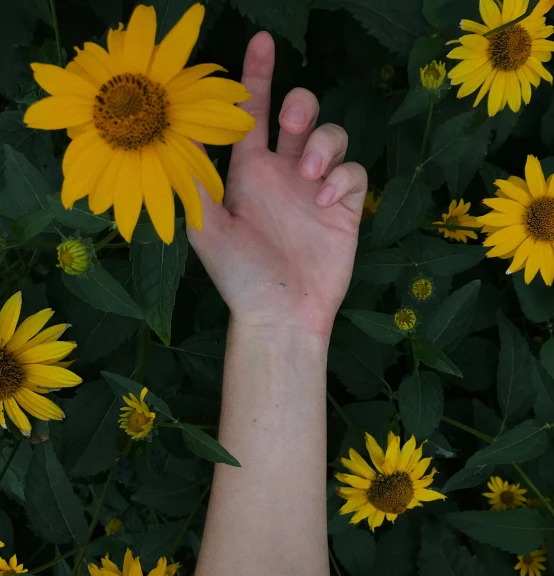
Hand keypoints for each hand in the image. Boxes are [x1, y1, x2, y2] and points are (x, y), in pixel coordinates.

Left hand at [187, 32, 366, 337]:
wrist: (280, 315)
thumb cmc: (240, 277)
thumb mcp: (208, 230)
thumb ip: (195, 183)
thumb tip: (179, 132)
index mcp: (249, 172)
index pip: (252, 113)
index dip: (257, 76)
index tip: (262, 41)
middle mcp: (283, 173)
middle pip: (301, 113)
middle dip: (301, 104)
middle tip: (292, 121)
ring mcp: (316, 189)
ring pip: (332, 136)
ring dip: (322, 144)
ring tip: (308, 177)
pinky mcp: (346, 208)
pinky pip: (353, 172)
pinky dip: (342, 177)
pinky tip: (325, 201)